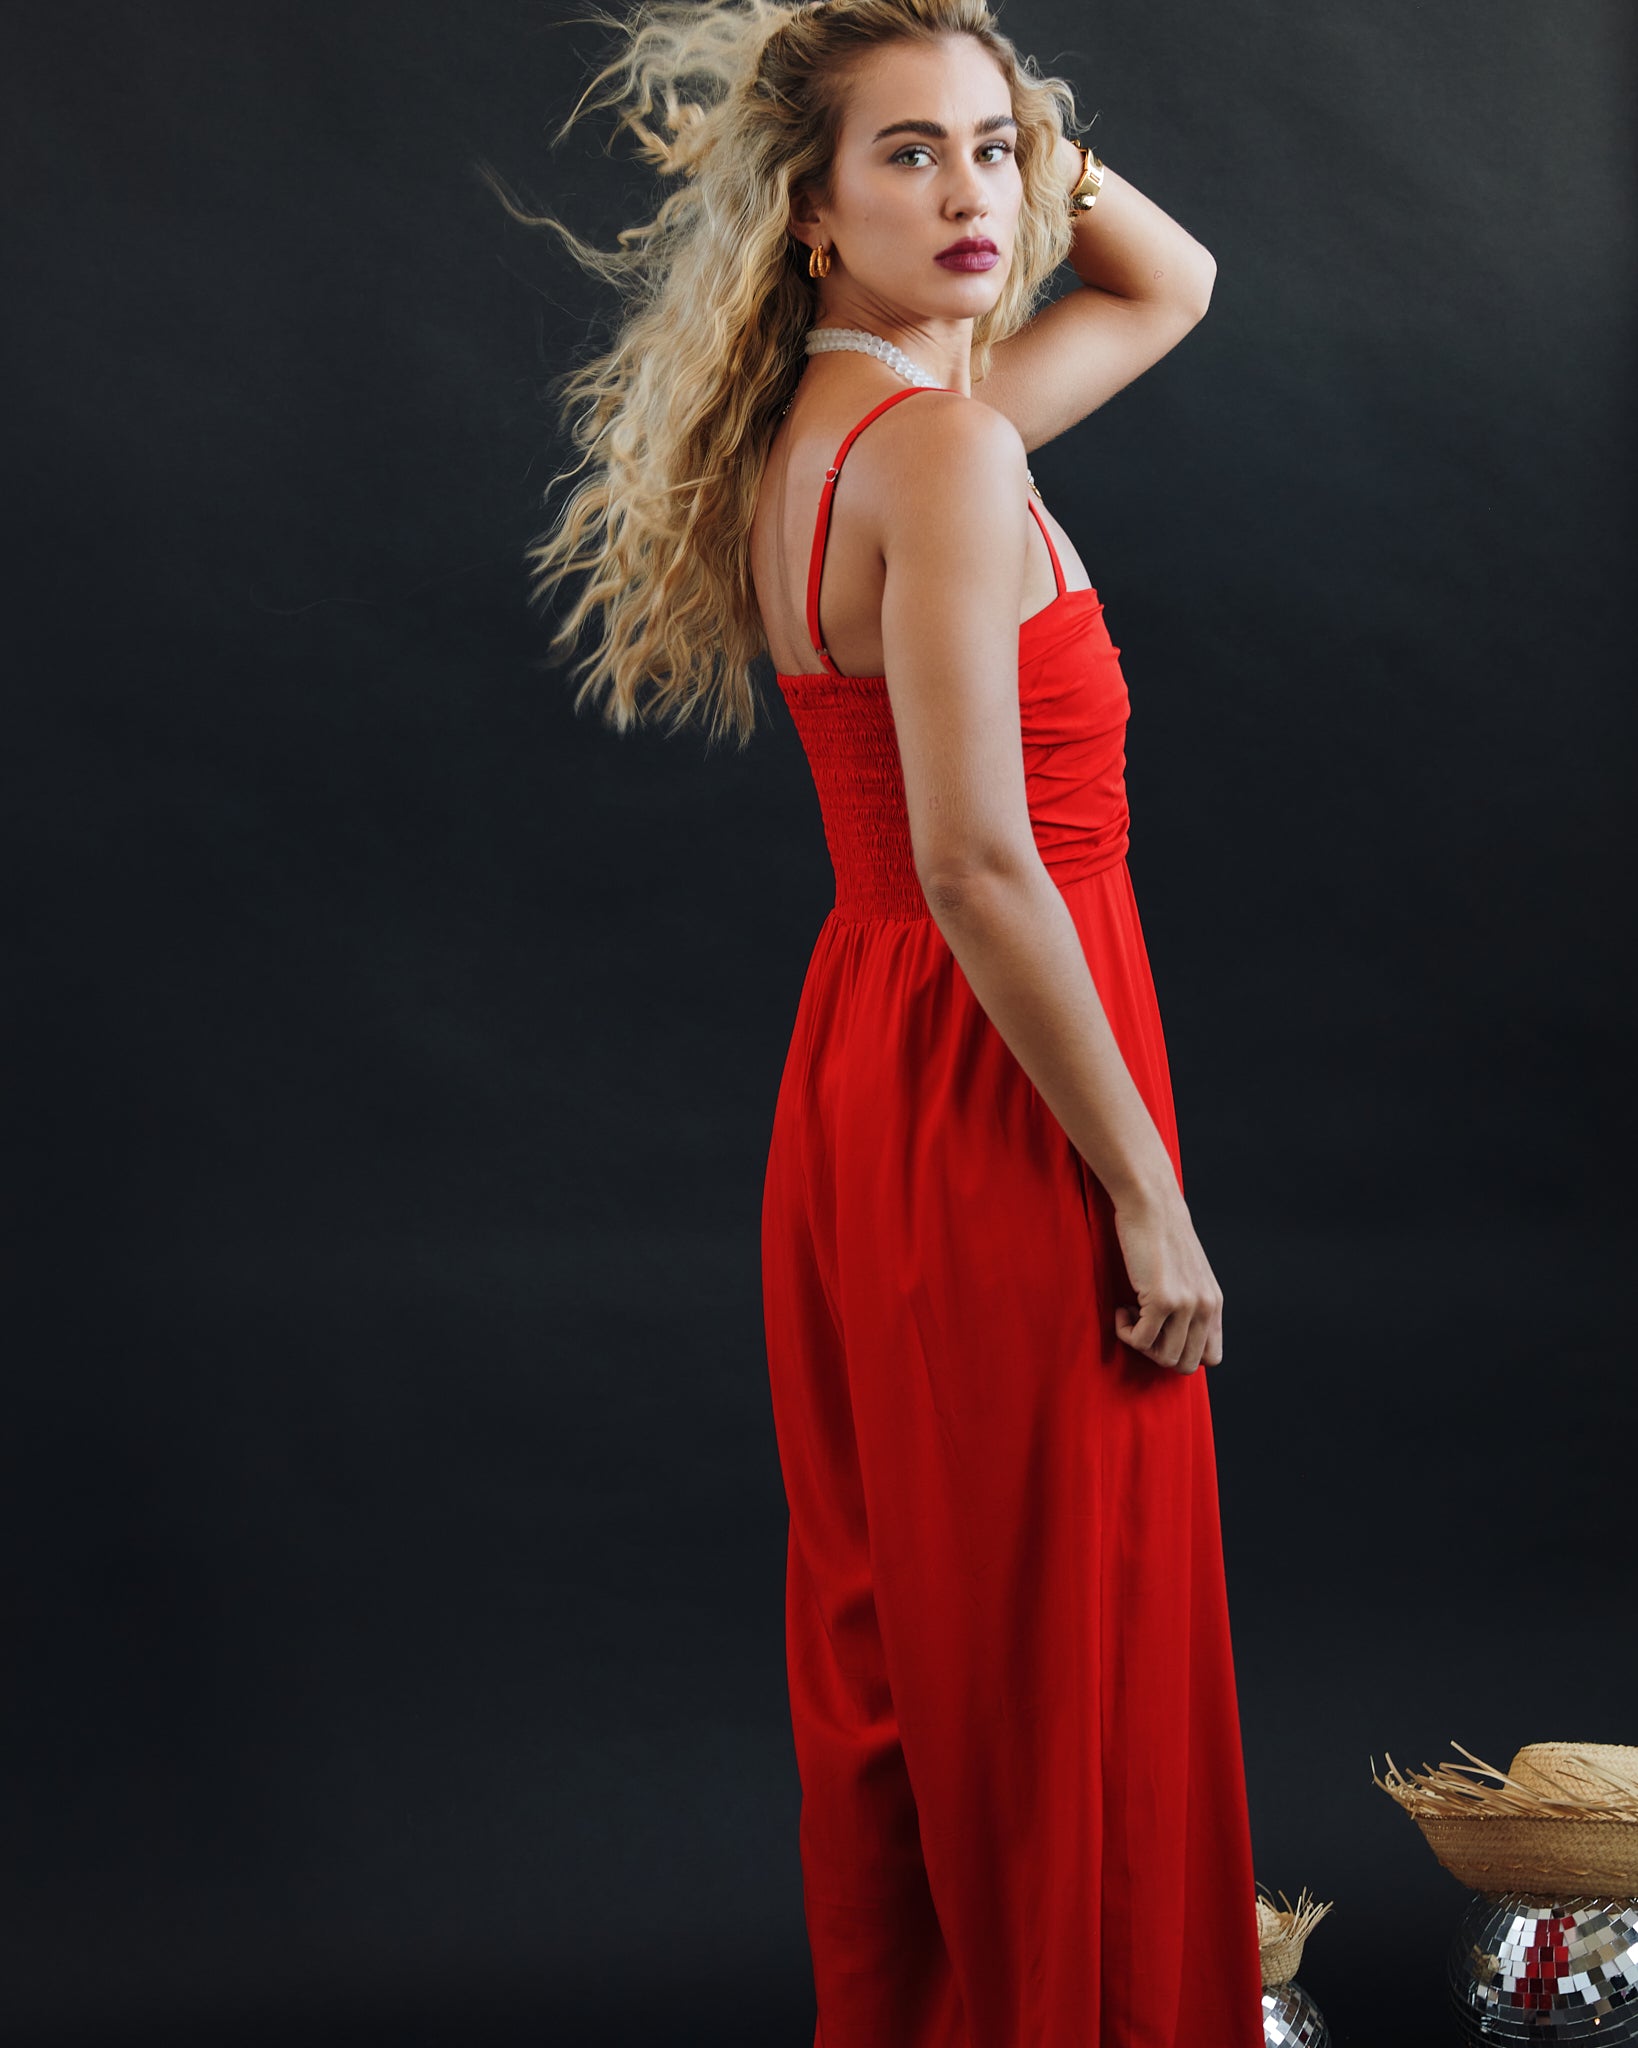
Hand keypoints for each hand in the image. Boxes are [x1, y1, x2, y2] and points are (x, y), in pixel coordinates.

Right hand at [1110, 1186, 1223, 1373]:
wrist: (1150, 1205)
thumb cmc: (1160, 1234)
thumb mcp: (1188, 1272)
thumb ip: (1190, 1301)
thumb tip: (1173, 1333)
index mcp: (1214, 1303)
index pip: (1211, 1356)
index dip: (1182, 1352)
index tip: (1161, 1332)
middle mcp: (1205, 1307)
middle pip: (1186, 1364)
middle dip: (1158, 1353)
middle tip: (1143, 1327)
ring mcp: (1186, 1305)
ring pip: (1165, 1358)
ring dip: (1141, 1344)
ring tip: (1132, 1314)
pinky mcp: (1162, 1300)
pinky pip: (1140, 1340)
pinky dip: (1125, 1331)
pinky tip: (1122, 1308)